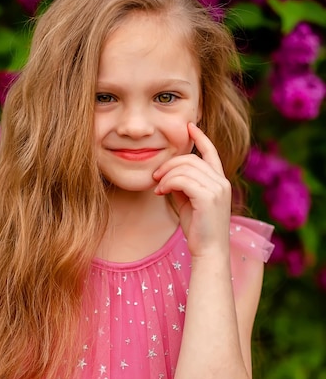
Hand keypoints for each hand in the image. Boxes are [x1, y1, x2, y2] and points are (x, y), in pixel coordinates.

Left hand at [153, 123, 231, 257]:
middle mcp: (222, 182)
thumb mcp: (189, 202)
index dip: (200, 138)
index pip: (211, 152)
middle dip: (169, 164)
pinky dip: (168, 183)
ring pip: (185, 168)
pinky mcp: (208, 197)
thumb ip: (183, 185)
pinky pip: (182, 180)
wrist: (209, 251)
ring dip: (166, 175)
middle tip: (155, 176)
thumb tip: (169, 173)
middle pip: (191, 159)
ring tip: (158, 187)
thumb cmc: (198, 229)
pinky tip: (161, 192)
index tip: (189, 126)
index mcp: (220, 181)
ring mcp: (217, 189)